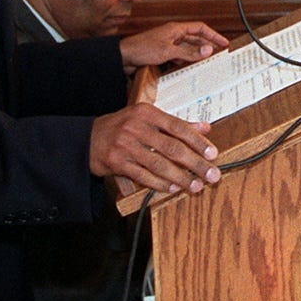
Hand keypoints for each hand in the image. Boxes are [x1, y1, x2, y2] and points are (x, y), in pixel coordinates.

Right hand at [89, 104, 219, 194]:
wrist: (87, 139)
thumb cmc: (123, 127)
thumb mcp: (148, 119)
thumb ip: (176, 124)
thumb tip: (205, 127)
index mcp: (146, 113)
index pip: (178, 127)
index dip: (198, 141)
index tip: (213, 154)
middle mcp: (136, 127)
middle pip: (172, 147)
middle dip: (195, 163)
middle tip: (211, 174)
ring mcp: (125, 145)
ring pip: (159, 164)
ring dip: (180, 177)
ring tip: (195, 186)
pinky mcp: (116, 162)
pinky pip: (143, 176)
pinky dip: (160, 184)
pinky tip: (173, 188)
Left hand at [120, 22, 228, 69]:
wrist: (123, 57)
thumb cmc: (142, 49)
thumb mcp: (169, 51)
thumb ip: (189, 52)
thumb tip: (208, 50)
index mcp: (175, 29)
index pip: (200, 29)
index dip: (213, 35)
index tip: (223, 42)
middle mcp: (172, 35)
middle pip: (195, 39)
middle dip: (207, 46)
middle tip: (219, 54)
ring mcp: (167, 44)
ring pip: (187, 48)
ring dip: (197, 54)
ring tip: (207, 61)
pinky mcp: (162, 53)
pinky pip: (179, 55)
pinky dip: (186, 60)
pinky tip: (190, 66)